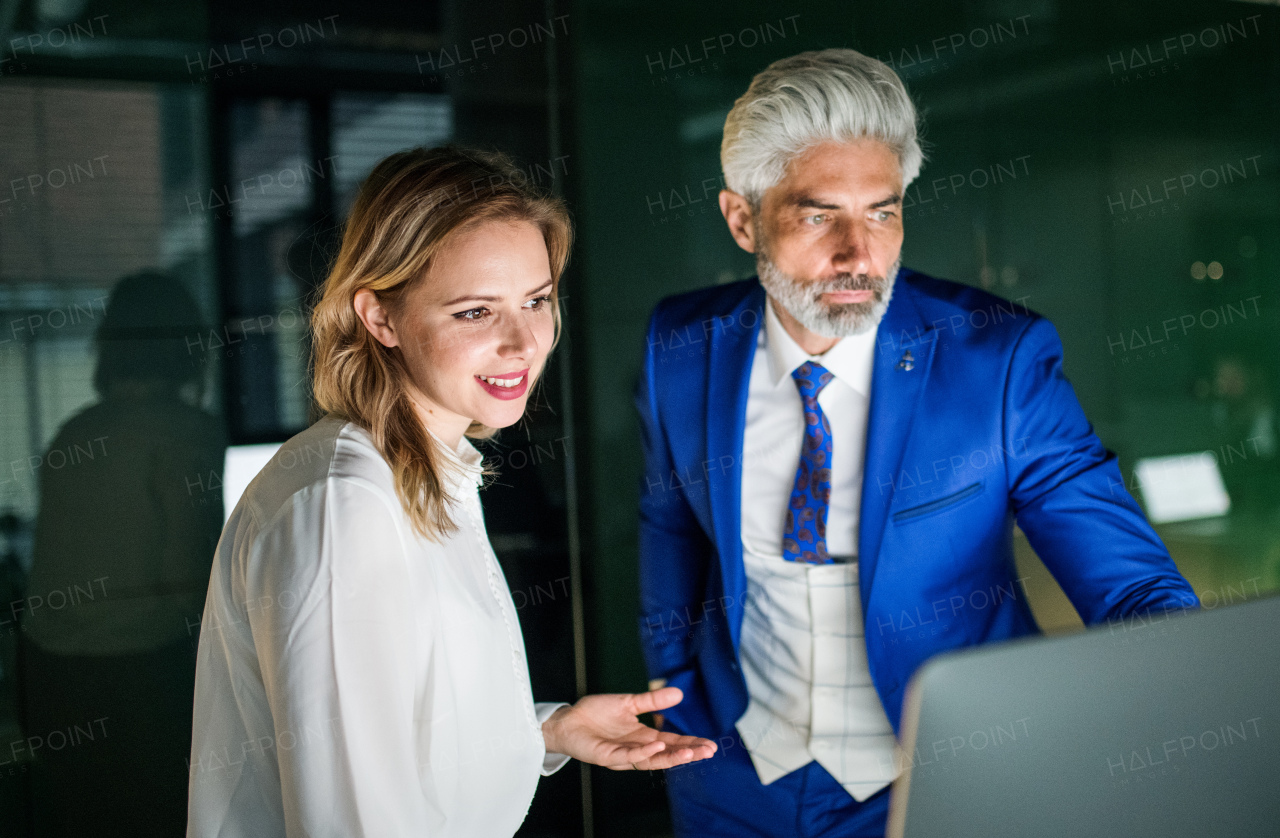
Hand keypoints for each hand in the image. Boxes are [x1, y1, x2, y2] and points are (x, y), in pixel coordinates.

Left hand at [541, 687, 716, 769]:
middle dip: (688, 754)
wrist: (568, 719)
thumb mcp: (629, 703)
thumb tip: (679, 693)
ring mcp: (623, 755)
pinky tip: (658, 746)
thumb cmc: (596, 714)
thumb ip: (652, 701)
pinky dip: (644, 752)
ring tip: (690, 752)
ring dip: (671, 757)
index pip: (671, 743)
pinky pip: (628, 756)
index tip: (710, 745)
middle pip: (667, 755)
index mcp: (643, 737)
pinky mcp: (607, 756)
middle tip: (708, 752)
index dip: (690, 744)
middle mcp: (636, 749)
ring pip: (651, 760)